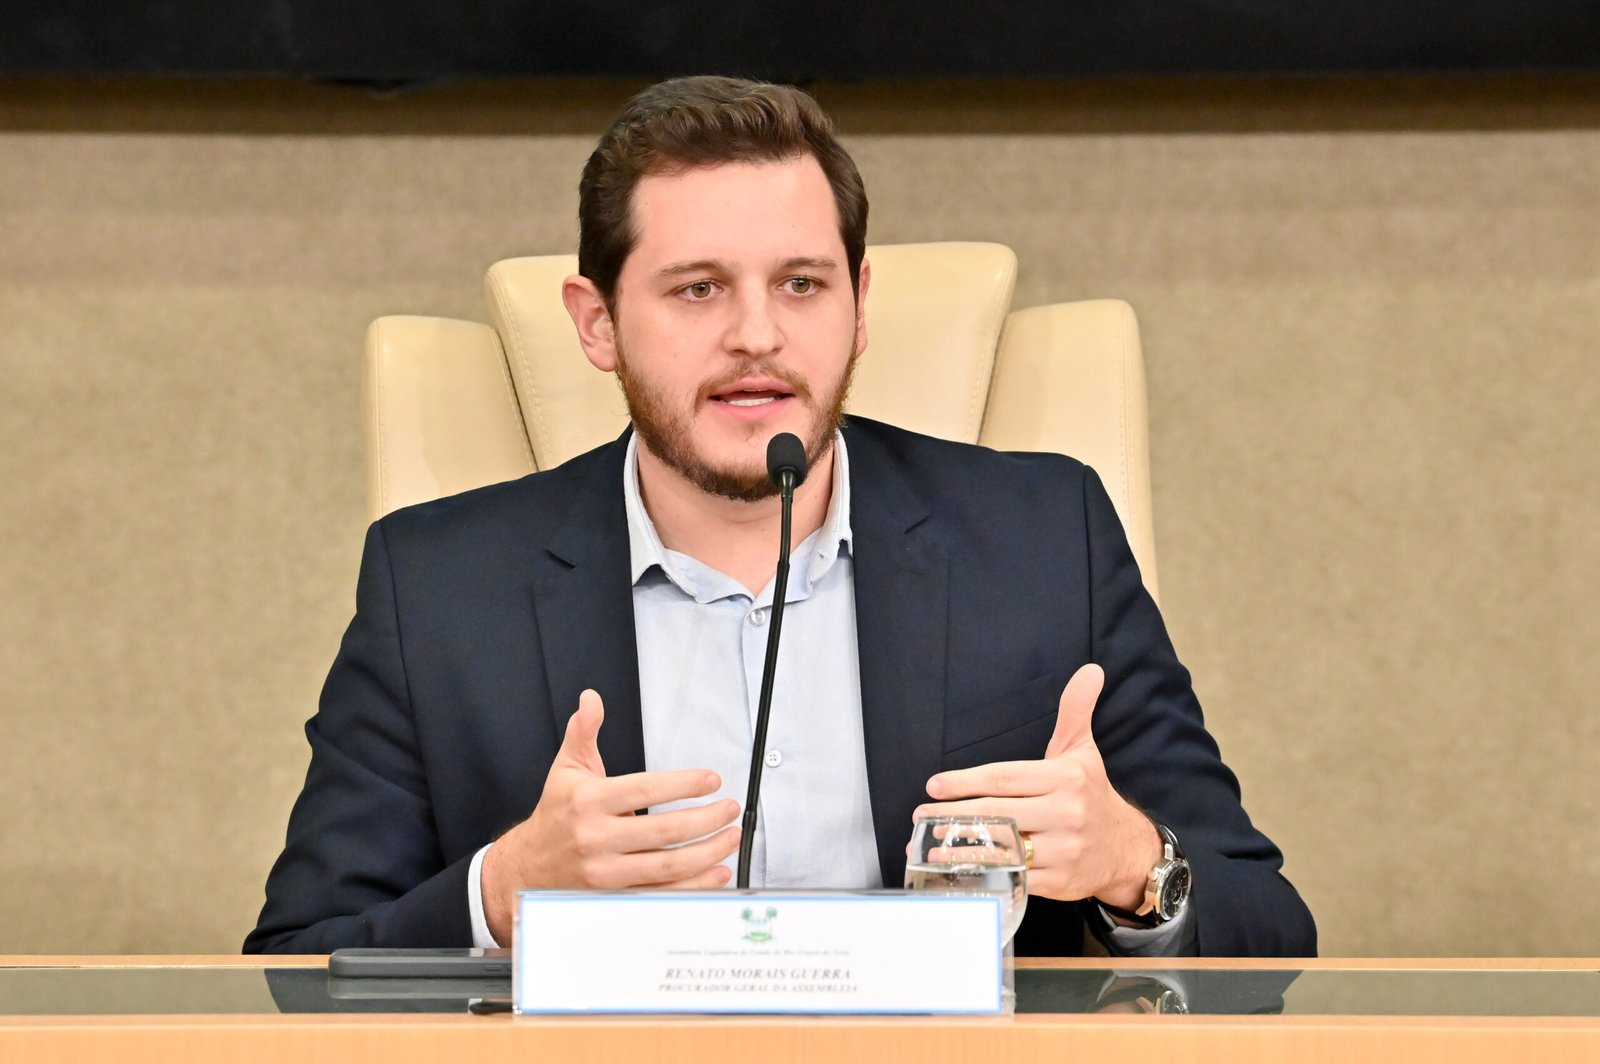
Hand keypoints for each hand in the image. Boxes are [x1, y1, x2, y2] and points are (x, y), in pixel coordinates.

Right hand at [481, 689, 740, 942]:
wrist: (525, 867)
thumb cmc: (555, 815)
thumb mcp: (566, 769)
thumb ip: (583, 732)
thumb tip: (591, 699)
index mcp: (590, 802)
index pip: (645, 789)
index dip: (683, 784)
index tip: (711, 780)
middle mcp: (597, 838)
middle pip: (663, 830)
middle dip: (706, 819)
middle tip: (730, 809)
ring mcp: (606, 873)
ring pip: (667, 866)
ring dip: (707, 853)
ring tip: (731, 837)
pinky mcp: (614, 897)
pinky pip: (661, 894)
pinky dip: (693, 886)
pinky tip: (717, 873)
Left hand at [914, 664, 1159, 908]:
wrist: (1126, 849)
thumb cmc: (1092, 795)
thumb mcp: (1083, 750)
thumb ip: (1075, 710)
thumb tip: (1090, 669)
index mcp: (1065, 778)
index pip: (1004, 779)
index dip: (966, 782)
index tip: (933, 786)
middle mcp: (1066, 813)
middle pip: (999, 813)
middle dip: (954, 815)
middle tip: (920, 816)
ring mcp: (1064, 850)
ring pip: (1005, 849)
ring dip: (962, 849)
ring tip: (928, 847)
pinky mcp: (1060, 882)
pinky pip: (1016, 879)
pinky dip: (987, 875)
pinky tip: (961, 871)